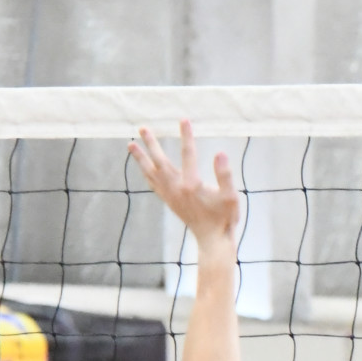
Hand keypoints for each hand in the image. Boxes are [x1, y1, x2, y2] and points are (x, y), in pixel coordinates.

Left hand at [130, 120, 240, 248]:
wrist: (212, 240)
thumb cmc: (225, 218)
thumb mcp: (231, 196)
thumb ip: (225, 175)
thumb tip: (220, 153)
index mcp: (192, 185)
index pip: (189, 154)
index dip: (186, 136)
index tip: (184, 119)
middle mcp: (177, 189)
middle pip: (160, 161)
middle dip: (152, 143)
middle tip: (142, 128)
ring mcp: (170, 195)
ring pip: (151, 172)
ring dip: (141, 158)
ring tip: (130, 144)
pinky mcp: (169, 201)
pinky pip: (153, 183)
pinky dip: (145, 172)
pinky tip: (143, 166)